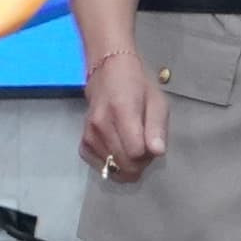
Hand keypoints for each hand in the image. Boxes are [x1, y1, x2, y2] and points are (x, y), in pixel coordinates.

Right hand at [79, 48, 167, 184]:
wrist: (108, 72)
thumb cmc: (137, 85)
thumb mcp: (157, 101)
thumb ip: (157, 127)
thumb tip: (157, 152)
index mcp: (122, 110)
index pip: (136, 152)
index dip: (149, 154)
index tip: (152, 143)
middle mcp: (101, 124)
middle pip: (124, 164)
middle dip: (139, 163)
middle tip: (144, 147)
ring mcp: (89, 134)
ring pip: (112, 168)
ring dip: (126, 164)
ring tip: (131, 145)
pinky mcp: (83, 142)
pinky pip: (99, 166)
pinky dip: (112, 164)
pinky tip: (118, 150)